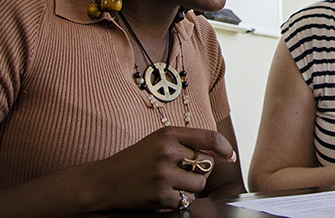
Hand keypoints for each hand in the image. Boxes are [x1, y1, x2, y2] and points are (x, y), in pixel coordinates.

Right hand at [90, 126, 236, 210]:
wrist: (104, 182)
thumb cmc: (135, 161)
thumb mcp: (159, 142)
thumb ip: (188, 143)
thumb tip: (223, 154)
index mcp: (167, 134)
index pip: (208, 137)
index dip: (224, 147)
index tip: (230, 156)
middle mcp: (166, 152)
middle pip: (206, 164)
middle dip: (199, 171)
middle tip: (182, 172)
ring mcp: (163, 176)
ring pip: (199, 184)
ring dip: (191, 187)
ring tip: (172, 183)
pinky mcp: (159, 197)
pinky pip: (185, 200)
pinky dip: (178, 199)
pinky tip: (162, 193)